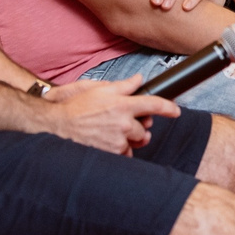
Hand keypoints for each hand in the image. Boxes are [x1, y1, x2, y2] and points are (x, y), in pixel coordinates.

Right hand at [33, 77, 176, 153]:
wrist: (57, 126)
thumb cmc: (77, 108)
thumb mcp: (99, 90)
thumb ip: (123, 86)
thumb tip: (138, 80)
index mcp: (123, 105)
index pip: (153, 105)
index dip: (168, 108)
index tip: (176, 111)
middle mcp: (123, 124)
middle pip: (143, 128)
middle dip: (136, 127)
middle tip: (120, 122)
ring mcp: (118, 140)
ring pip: (134, 143)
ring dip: (127, 140)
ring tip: (108, 132)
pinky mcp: (112, 154)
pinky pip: (124, 155)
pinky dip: (118, 151)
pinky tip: (105, 142)